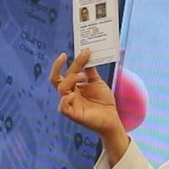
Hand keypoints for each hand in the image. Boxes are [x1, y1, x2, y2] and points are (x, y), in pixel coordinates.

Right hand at [50, 49, 135, 164]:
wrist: (112, 118)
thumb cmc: (104, 101)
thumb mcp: (97, 82)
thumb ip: (90, 71)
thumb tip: (86, 55)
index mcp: (74, 87)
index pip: (68, 72)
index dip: (74, 61)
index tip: (84, 50)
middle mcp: (69, 94)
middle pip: (56, 79)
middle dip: (57, 67)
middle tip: (64, 56)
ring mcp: (70, 104)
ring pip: (61, 89)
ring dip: (70, 79)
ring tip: (82, 75)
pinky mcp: (73, 114)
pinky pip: (63, 107)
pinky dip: (66, 100)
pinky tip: (73, 95)